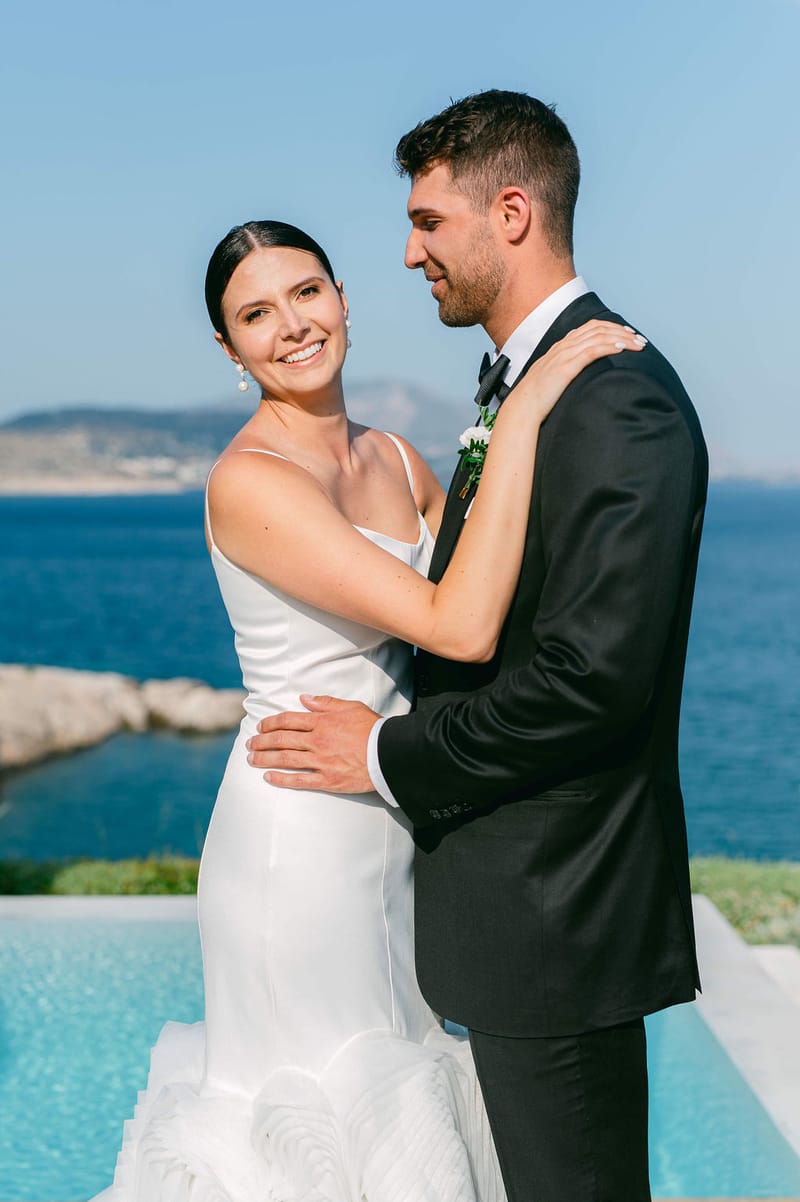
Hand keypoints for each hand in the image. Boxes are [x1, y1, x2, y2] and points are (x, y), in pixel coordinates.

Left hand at [246, 694, 378, 793]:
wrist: (389, 753)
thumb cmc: (372, 729)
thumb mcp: (351, 707)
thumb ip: (326, 703)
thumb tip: (304, 698)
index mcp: (322, 722)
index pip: (288, 720)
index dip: (271, 723)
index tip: (261, 726)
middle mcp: (317, 741)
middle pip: (282, 740)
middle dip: (262, 741)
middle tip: (250, 744)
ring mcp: (320, 762)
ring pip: (285, 759)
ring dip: (265, 759)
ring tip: (251, 759)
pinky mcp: (327, 780)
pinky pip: (299, 781)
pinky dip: (281, 779)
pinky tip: (268, 778)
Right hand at [506, 320, 646, 422]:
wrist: (523, 407)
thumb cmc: (538, 398)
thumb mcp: (553, 378)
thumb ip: (566, 370)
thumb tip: (582, 373)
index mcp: (561, 347)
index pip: (591, 327)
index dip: (612, 327)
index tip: (628, 334)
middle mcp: (563, 346)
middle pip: (599, 329)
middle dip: (622, 332)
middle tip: (640, 340)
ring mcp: (564, 355)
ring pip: (598, 337)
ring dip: (622, 339)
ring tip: (638, 345)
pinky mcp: (566, 367)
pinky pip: (591, 351)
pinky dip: (609, 347)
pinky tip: (621, 349)